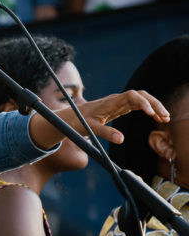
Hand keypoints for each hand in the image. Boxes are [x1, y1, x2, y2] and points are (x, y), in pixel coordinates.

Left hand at [30, 89, 169, 148]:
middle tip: (165, 116)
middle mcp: (115, 100)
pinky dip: (148, 110)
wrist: (70, 118)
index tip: (151, 114)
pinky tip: (156, 118)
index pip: (131, 96)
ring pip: (141, 99)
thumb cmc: (78, 122)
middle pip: (140, 95)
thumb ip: (105, 132)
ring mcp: (118, 103)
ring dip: (154, 106)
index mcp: (109, 103)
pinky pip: (137, 106)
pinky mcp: (119, 108)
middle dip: (154, 103)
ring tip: (165, 118)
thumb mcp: (90, 128)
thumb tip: (121, 139)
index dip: (143, 103)